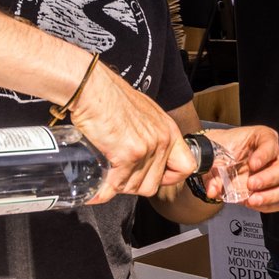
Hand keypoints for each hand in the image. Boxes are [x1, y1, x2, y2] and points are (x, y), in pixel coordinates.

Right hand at [68, 64, 195, 202]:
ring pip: (134, 187)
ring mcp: (146, 149)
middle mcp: (161, 141)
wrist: (92, 88)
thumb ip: (150, 133)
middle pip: (153, 184)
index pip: (186, 167)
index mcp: (169, 131)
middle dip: (134, 184)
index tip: (156, 178)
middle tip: (120, 176)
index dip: (170, 178)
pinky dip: (104, 190)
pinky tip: (98, 187)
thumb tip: (145, 154)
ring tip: (107, 174)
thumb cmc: (111, 97)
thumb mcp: (143, 113)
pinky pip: (116, 185)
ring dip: (118, 185)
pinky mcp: (127, 155)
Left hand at [203, 125, 278, 213]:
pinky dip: (268, 205)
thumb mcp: (211, 152)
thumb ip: (210, 167)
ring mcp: (273, 175)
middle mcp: (272, 156)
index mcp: (260, 138)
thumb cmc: (218, 149)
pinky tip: (252, 204)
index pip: (271, 142)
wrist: (215, 160)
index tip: (252, 164)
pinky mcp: (270, 191)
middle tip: (251, 184)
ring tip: (252, 200)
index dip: (265, 154)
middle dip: (268, 178)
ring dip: (269, 196)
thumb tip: (213, 190)